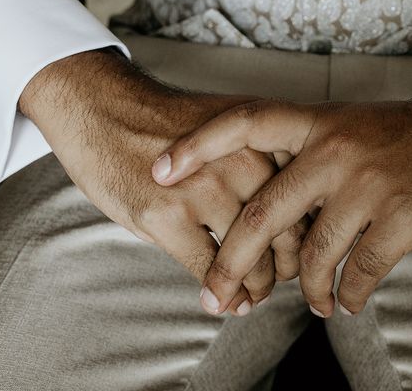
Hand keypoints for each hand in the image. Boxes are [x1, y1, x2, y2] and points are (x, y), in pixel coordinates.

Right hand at [18, 48, 295, 313]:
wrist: (104, 111)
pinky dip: (220, 293)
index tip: (297, 255)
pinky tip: (219, 299)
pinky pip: (210, 268)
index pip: (304, 201)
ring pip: (250, 257)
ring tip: (250, 296)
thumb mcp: (228, 131)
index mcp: (263, 138)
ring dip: (254, 287)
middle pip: (286, 232)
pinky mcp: (168, 215)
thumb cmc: (168, 125)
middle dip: (285, 268)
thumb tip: (291, 218)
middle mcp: (243, 161)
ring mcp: (206, 188)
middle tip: (277, 282)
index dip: (307, 237)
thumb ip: (262, 162)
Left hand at [155, 68, 411, 316]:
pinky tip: (348, 303)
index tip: (161, 169)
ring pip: (312, 251)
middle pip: (264, 210)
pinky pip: (361, 270)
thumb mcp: (354, 132)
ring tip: (310, 303)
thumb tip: (278, 216)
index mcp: (319, 123)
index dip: (198, 143)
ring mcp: (369, 182)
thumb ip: (312, 165)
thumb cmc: (411, 138)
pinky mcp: (403, 214)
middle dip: (232, 259)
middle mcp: (336, 148)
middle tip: (213, 294)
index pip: (245, 122)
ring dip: (304, 289)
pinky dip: (350, 295)